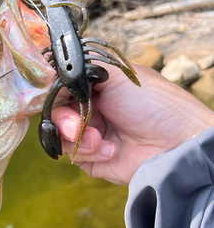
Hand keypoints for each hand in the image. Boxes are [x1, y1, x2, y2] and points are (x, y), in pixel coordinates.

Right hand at [52, 63, 213, 184]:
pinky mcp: (92, 159)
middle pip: (55, 114)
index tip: (53, 97)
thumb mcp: (117, 74)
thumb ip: (83, 68)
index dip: (53, 94)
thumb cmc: (154, 103)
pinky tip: (112, 150)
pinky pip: (74, 156)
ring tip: (100, 140)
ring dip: (78, 138)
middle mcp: (90, 110)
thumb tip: (53, 70)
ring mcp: (90, 135)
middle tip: (77, 126)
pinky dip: (89, 153)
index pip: (61, 89)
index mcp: (94, 88)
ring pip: (61, 137)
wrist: (174, 142)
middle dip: (65, 121)